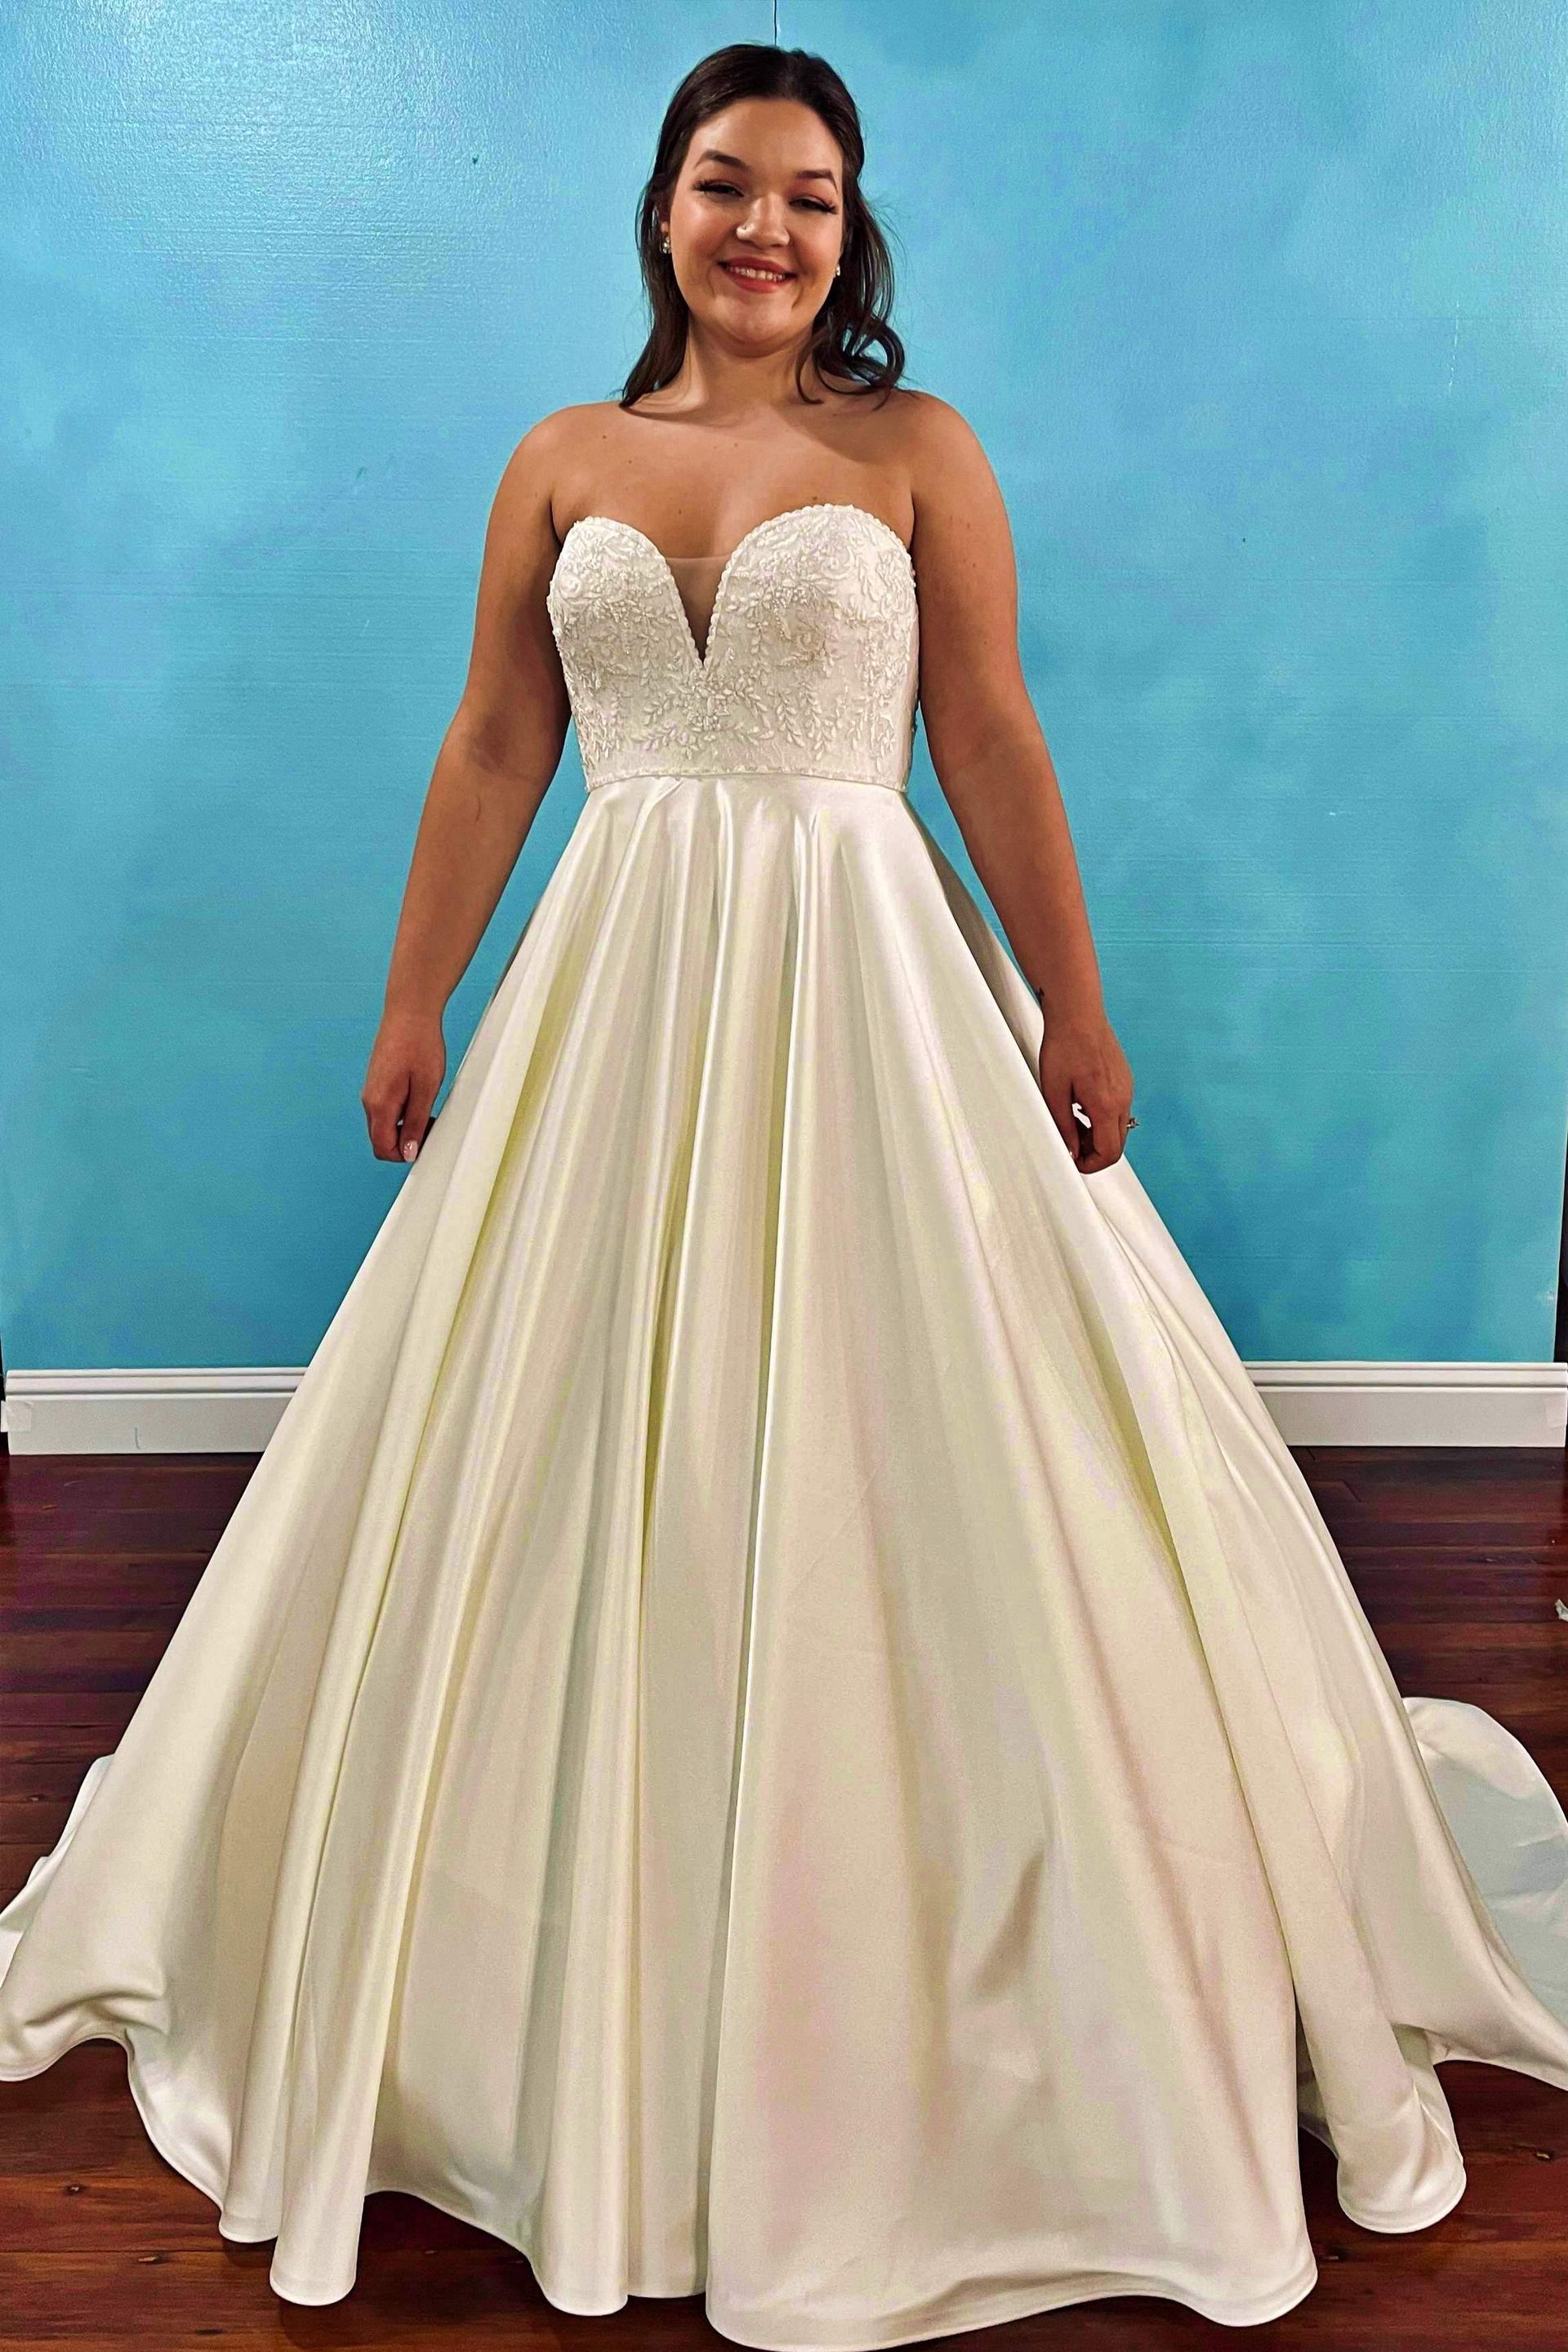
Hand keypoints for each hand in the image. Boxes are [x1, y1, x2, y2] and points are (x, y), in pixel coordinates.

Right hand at [362, 1007, 446, 1162]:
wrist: (409, 1011)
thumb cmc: (419, 1044)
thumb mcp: (426, 1088)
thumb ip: (414, 1123)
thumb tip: (407, 1152)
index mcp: (379, 1104)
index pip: (382, 1148)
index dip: (404, 1154)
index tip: (425, 1143)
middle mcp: (369, 1099)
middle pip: (381, 1138)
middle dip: (405, 1140)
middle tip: (429, 1124)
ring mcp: (371, 1090)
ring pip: (383, 1124)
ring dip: (404, 1125)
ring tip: (426, 1106)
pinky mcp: (377, 1082)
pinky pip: (385, 1109)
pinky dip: (401, 1111)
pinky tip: (418, 1095)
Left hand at [1036, 1006, 1135, 1172]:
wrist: (1077, 1014)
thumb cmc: (1064, 1046)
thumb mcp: (1054, 1092)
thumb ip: (1063, 1126)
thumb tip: (1071, 1151)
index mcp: (1106, 1105)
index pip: (1109, 1152)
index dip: (1090, 1164)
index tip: (1073, 1159)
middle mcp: (1123, 1098)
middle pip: (1117, 1144)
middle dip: (1093, 1151)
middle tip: (1070, 1140)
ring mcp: (1127, 1088)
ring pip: (1119, 1128)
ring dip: (1097, 1134)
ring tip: (1072, 1119)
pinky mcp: (1125, 1080)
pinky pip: (1118, 1110)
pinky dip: (1102, 1118)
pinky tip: (1081, 1103)